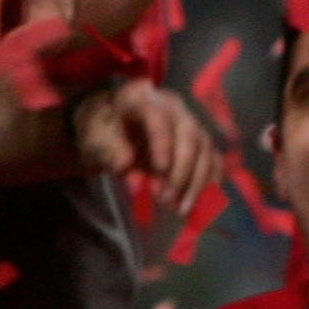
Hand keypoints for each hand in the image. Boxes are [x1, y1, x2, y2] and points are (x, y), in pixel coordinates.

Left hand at [72, 81, 221, 222]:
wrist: (111, 129)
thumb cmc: (102, 131)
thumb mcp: (95, 138)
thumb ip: (110, 149)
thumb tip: (125, 165)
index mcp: (143, 99)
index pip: (159, 118)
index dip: (162, 143)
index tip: (160, 170)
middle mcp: (173, 107)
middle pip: (189, 135)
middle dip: (181, 171)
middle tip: (165, 199)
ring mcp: (189, 123)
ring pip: (205, 150)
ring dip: (196, 182)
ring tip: (179, 209)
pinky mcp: (198, 142)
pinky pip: (213, 160)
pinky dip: (210, 181)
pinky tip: (201, 202)